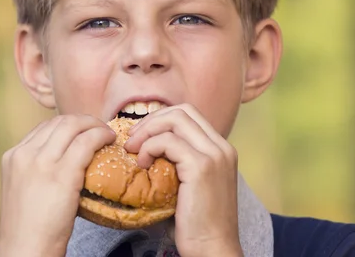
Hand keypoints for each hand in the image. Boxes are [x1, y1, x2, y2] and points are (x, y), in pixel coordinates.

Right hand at [0, 115, 115, 256]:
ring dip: (94, 125)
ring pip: (73, 126)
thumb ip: (37, 167)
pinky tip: (108, 141)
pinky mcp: (62, 173)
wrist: (27, 250)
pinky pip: (86, 142)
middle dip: (83, 121)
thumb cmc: (30, 227)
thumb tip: (64, 155)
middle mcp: (24, 154)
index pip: (44, 127)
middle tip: (98, 128)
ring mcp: (41, 162)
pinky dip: (101, 136)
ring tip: (106, 133)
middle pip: (59, 122)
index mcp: (13, 157)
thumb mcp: (24, 188)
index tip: (82, 131)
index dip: (67, 125)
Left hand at [124, 104, 242, 256]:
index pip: (189, 114)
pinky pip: (168, 141)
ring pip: (175, 120)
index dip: (161, 119)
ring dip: (147, 132)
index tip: (141, 137)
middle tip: (132, 141)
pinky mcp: (202, 167)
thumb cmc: (196, 224)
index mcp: (221, 148)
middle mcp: (221, 146)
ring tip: (134, 152)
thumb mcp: (189, 184)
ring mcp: (214, 155)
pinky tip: (142, 164)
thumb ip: (178, 162)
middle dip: (151, 121)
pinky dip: (149, 148)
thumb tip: (147, 147)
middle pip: (182, 111)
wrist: (213, 250)